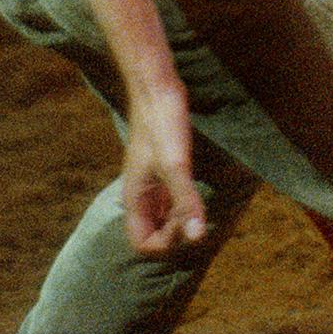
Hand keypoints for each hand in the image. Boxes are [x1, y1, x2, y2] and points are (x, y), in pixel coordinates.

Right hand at [121, 82, 209, 254]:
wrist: (156, 89)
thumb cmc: (162, 125)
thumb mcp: (176, 165)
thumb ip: (185, 201)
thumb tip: (197, 237)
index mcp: (135, 199)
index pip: (143, 244)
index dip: (165, 243)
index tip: (184, 223)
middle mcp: (140, 196)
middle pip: (154, 234)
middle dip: (176, 232)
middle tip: (194, 213)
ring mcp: (151, 183)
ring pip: (163, 218)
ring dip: (181, 219)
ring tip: (197, 205)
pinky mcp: (162, 170)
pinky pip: (170, 200)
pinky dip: (184, 203)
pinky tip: (197, 193)